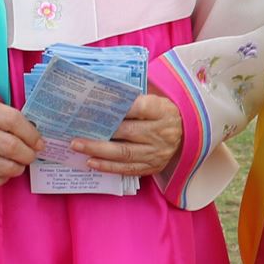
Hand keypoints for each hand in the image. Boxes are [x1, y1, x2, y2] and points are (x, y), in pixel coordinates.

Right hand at [0, 97, 41, 189]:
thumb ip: (5, 113)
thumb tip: (33, 129)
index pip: (13, 121)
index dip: (31, 134)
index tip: (38, 141)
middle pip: (12, 147)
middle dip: (29, 154)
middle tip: (32, 154)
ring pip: (6, 168)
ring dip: (18, 167)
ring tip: (18, 162)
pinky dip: (4, 176)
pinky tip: (2, 169)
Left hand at [69, 93, 184, 177]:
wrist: (186, 134)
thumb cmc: (162, 113)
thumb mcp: (156, 99)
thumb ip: (134, 98)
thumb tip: (103, 95)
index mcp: (163, 111)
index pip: (139, 107)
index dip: (118, 107)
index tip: (95, 105)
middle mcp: (162, 133)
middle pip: (128, 133)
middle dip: (100, 133)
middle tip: (76, 132)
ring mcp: (158, 152)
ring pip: (125, 154)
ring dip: (99, 151)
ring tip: (78, 147)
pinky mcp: (153, 167)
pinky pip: (128, 169)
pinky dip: (108, 166)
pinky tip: (92, 162)